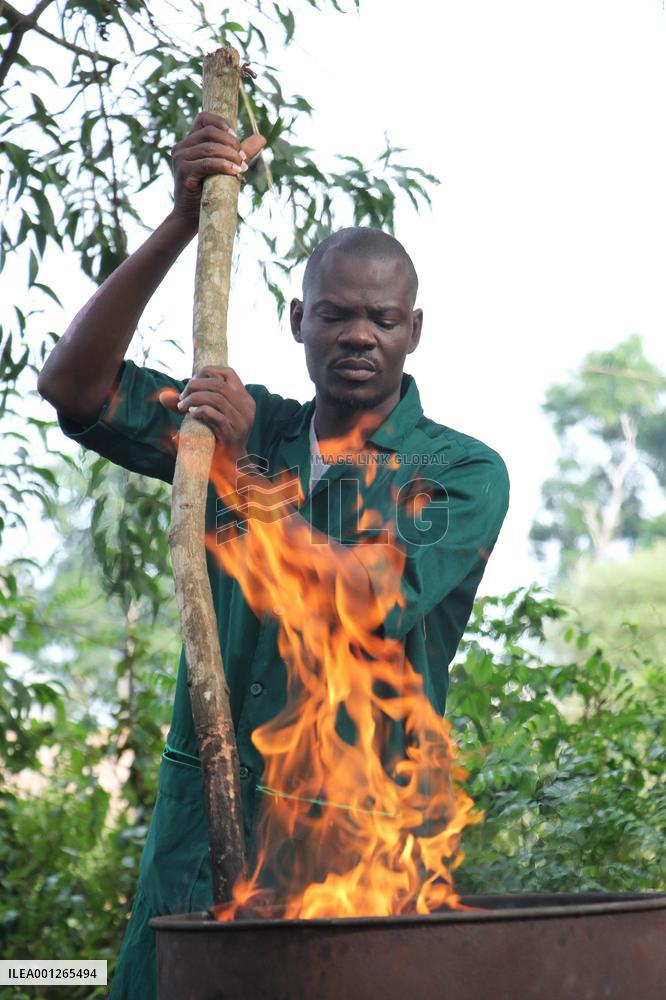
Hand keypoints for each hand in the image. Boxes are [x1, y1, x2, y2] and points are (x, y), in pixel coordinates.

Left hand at [159, 366, 255, 459]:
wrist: (232, 465)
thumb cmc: (217, 437)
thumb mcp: (206, 416)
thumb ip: (188, 404)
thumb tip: (162, 396)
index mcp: (244, 399)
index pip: (229, 373)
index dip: (208, 371)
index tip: (191, 382)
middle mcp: (246, 407)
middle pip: (219, 384)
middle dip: (195, 386)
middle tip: (182, 397)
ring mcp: (241, 421)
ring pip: (216, 398)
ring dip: (194, 399)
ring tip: (182, 407)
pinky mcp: (232, 434)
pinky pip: (215, 416)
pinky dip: (200, 411)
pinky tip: (191, 414)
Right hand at [170, 112, 266, 228]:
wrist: (192, 216)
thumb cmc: (209, 191)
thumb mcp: (227, 168)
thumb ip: (241, 152)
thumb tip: (262, 138)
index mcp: (190, 141)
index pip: (203, 118)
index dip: (221, 123)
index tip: (236, 137)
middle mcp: (182, 146)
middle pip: (209, 132)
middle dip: (231, 143)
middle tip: (243, 158)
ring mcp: (181, 158)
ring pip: (209, 147)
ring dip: (230, 155)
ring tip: (242, 167)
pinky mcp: (184, 172)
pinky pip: (207, 163)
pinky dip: (224, 165)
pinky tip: (236, 171)